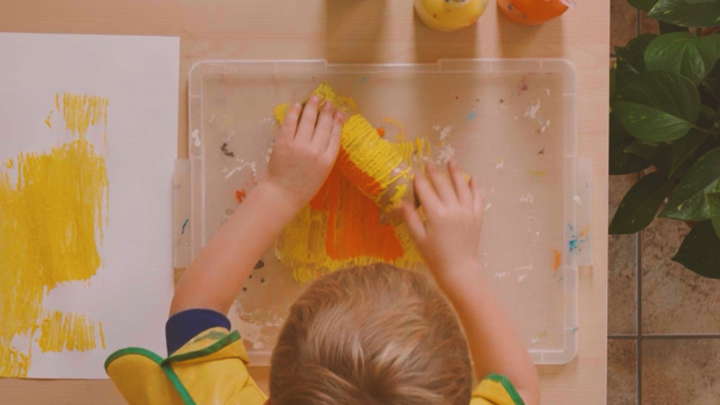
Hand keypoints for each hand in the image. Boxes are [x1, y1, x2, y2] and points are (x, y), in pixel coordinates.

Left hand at [265, 95, 344, 209]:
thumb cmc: (304, 186)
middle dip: (327, 111)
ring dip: (313, 106)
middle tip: (328, 102)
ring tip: (316, 98)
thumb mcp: (322, 173)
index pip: (335, 135)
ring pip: (308, 120)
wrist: (282, 194)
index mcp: (327, 160)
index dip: (338, 121)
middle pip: (324, 125)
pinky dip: (294, 111)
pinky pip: (290, 122)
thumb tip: (330, 134)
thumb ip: (326, 154)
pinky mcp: (284, 142)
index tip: (339, 112)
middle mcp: (315, 151)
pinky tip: (298, 105)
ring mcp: (299, 145)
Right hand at [402, 161, 483, 286]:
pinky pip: (478, 197)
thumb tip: (401, 202)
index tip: (415, 173)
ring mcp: (468, 211)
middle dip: (434, 173)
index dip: (419, 181)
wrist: (460, 270)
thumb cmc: (435, 257)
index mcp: (436, 214)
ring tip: (451, 162)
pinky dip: (475, 186)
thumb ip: (410, 218)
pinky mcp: (477, 216)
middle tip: (428, 163)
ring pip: (462, 186)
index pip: (425, 191)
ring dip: (455, 173)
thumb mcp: (418, 239)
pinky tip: (471, 178)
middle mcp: (453, 209)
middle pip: (443, 185)